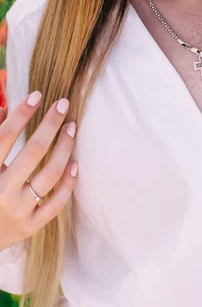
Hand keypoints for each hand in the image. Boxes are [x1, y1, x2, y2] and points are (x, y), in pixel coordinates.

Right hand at [0, 92, 77, 250]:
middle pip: (33, 152)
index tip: (36, 95)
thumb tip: (3, 107)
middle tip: (63, 103)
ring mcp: (17, 211)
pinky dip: (67, 184)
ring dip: (64, 148)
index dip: (21, 114)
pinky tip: (75, 164)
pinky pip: (55, 204)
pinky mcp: (30, 227)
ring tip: (71, 127)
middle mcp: (1, 192)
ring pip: (50, 175)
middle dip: (50, 124)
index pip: (5, 137)